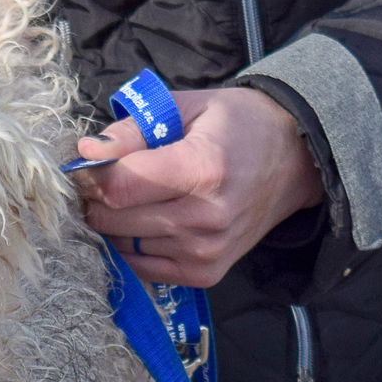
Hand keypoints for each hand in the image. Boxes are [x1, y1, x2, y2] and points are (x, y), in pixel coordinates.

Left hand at [74, 87, 323, 287]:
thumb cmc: (237, 126)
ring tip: (136, 197)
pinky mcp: (204, 274)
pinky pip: (142, 267)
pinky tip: (149, 221)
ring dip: (116, 223)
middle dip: (98, 200)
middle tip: (108, 179)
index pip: (119, 188)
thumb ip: (133, 130)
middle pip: (115, 221)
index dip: (92, 176)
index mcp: (202, 170)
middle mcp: (205, 218)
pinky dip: (134, 246)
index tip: (88, 164)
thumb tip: (87, 152)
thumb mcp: (187, 108)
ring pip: (123, 245)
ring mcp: (205, 252)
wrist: (294, 161)